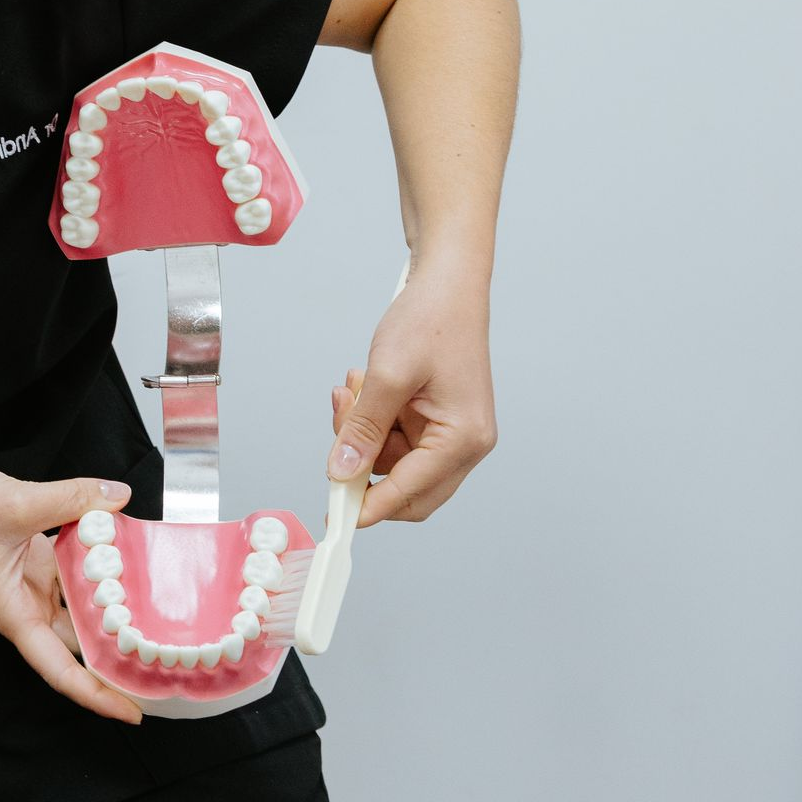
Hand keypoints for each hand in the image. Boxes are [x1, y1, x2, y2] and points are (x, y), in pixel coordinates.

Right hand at [0, 454, 141, 724]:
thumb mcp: (14, 503)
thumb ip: (71, 499)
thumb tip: (117, 496)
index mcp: (15, 614)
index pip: (60, 670)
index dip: (97, 696)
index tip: (133, 712)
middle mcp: (26, 605)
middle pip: (78, 648)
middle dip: (116, 660)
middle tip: (163, 669)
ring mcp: (32, 583)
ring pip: (81, 610)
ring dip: (114, 614)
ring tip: (160, 624)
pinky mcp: (36, 558)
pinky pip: (76, 575)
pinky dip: (102, 573)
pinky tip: (131, 564)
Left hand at [328, 251, 497, 527]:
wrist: (447, 284)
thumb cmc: (432, 320)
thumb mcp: (387, 375)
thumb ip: (363, 428)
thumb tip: (342, 471)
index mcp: (464, 438)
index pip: (411, 491)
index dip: (369, 506)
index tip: (336, 517)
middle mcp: (465, 443)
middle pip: (407, 489)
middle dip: (365, 467)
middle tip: (337, 442)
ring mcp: (452, 433)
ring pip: (393, 463)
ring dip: (362, 434)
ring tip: (351, 391)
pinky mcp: (436, 421)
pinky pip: (393, 439)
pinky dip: (370, 420)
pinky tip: (361, 388)